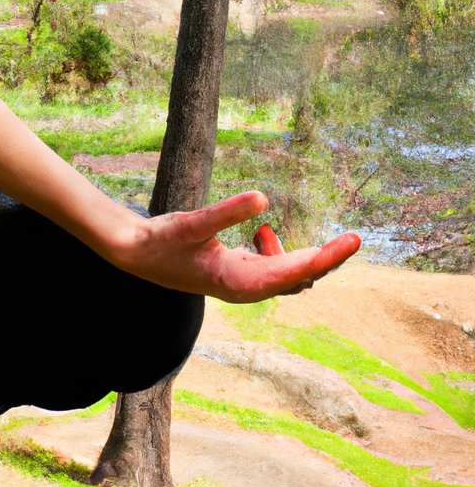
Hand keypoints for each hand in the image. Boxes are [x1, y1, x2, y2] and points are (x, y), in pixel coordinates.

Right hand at [115, 191, 360, 303]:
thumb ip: (226, 211)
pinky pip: (271, 270)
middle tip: (353, 237)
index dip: (327, 257)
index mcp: (240, 283)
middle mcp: (246, 290)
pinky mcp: (235, 276)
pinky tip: (262, 232)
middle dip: (326, 257)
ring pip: (288, 276)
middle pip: (300, 277)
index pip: (297, 273)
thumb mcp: (191, 223)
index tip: (351, 241)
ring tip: (277, 231)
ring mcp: (242, 285)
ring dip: (299, 254)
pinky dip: (276, 251)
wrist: (134, 256)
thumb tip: (263, 197)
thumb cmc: (161, 241)